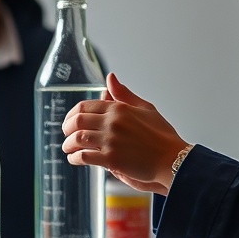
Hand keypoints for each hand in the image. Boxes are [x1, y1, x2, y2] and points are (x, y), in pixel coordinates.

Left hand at [61, 72, 187, 194]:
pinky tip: (74, 159)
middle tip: (65, 134)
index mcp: (119, 109)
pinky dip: (75, 158)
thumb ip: (124, 94)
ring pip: (78, 138)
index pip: (85, 106)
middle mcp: (112, 122)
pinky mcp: (112, 159)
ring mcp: (111, 140)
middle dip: (66, 127)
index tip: (70, 121)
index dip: (73, 114)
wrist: (173, 159)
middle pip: (77, 121)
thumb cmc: (162, 135)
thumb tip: (110, 77)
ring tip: (67, 148)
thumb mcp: (145, 108)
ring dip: (68, 144)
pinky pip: (84, 156)